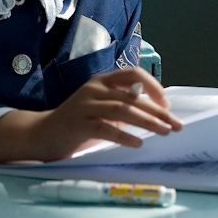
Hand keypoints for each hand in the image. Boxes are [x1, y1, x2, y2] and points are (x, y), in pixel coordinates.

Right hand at [0, 67, 182, 162]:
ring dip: (146, 121)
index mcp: (102, 81)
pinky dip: (124, 136)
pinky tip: (138, 143)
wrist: (41, 134)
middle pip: (132, 95)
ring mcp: (85, 104)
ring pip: (122, 109)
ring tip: (164, 132)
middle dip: (157, 110)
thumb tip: (156, 112)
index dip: (152, 86)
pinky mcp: (78, 123)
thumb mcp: (102, 110)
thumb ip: (123, 107)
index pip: (132, 74)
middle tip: (176, 125)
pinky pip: (105, 128)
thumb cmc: (77, 123)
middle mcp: (94, 88)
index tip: (166, 105)